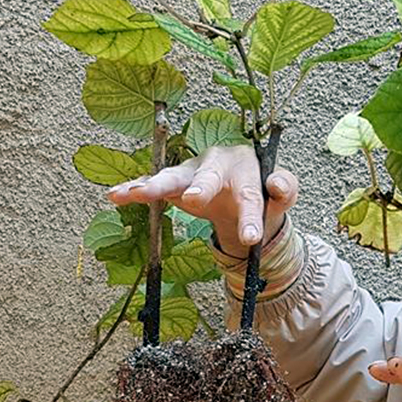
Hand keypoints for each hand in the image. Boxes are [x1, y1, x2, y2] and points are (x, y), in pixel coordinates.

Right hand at [107, 144, 298, 257]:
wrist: (240, 195)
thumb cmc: (260, 192)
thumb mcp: (280, 196)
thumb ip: (285, 189)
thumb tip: (278, 184)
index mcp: (245, 165)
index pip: (249, 193)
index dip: (249, 216)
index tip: (250, 238)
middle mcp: (216, 163)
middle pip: (208, 175)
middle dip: (200, 187)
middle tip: (193, 200)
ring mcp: (192, 171)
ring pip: (174, 176)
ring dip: (156, 185)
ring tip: (138, 193)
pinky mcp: (174, 181)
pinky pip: (152, 184)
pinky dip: (134, 189)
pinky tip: (116, 195)